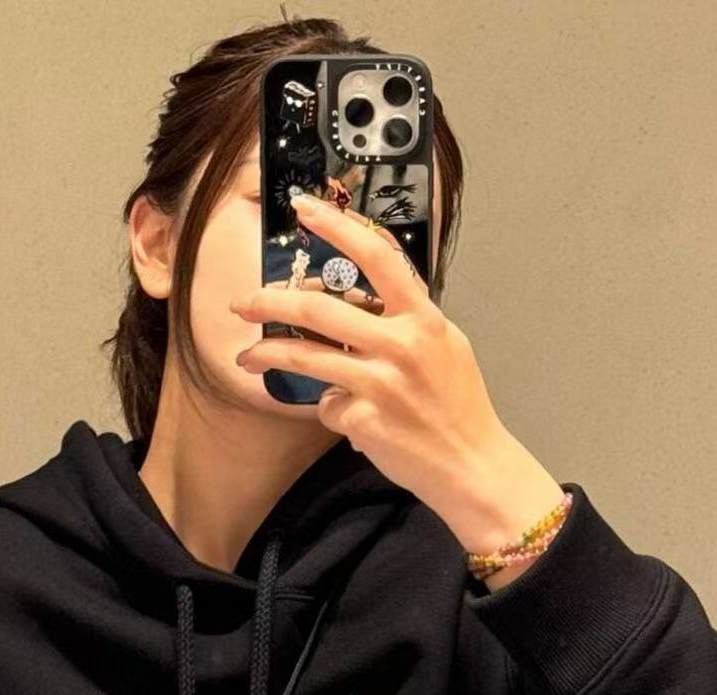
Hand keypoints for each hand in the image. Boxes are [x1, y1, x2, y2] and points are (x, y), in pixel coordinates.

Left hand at [230, 191, 516, 512]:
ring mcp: (381, 384)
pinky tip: (350, 420)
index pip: (376, 255)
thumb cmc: (459, 409)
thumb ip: (407, 320)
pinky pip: (327, 406)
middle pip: (318, 307)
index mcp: (423, 318)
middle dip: (270, 302)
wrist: (472, 465)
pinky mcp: (365, 420)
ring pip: (306, 356)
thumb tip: (366, 300)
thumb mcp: (445, 346)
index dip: (336, 225)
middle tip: (243, 302)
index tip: (304, 206)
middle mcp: (401, 345)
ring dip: (267, 353)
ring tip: (248, 357)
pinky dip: (332, 411)